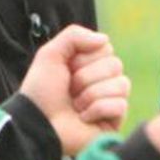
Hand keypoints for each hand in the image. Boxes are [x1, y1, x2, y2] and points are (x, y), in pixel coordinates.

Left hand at [19, 25, 129, 156]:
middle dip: (86, 77)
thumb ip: (74, 35)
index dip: (84, 58)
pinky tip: (84, 118)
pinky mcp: (114, 121)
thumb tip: (105, 39)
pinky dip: (97, 110)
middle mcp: (103, 80)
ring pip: (121, 84)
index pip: (106, 47)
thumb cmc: (41, 91)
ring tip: (76, 106)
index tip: (67, 70)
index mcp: (90, 64)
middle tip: (70, 90)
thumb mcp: (51, 54)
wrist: (38, 123)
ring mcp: (110, 100)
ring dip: (91, 94)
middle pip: (115, 64)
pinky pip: (120, 105)